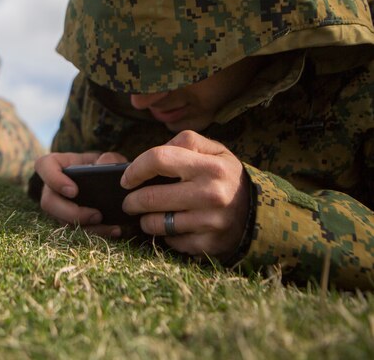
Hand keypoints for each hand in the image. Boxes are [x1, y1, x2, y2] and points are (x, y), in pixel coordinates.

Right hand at [36, 151, 128, 236]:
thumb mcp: (108, 158)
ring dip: (85, 227)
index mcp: (57, 165)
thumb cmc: (102, 165)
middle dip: (72, 213)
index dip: (53, 179)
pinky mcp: (68, 220)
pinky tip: (113, 230)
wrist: (105, 181)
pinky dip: (95, 232)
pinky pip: (75, 231)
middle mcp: (52, 187)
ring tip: (109, 226)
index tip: (73, 191)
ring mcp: (58, 206)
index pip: (44, 166)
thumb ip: (109, 159)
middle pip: (48, 202)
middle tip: (96, 215)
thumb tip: (104, 165)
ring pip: (61, 221)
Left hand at [120, 130, 249, 259]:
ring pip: (156, 223)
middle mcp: (210, 194)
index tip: (126, 179)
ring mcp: (210, 222)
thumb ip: (185, 142)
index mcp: (210, 166)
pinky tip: (173, 227)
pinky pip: (171, 241)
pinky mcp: (209, 244)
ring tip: (148, 214)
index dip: (135, 169)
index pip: (159, 159)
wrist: (260, 212)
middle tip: (129, 201)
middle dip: (131, 201)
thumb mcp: (215, 150)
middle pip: (150, 197)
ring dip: (145, 220)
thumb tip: (151, 156)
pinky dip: (166, 235)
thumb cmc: (226, 176)